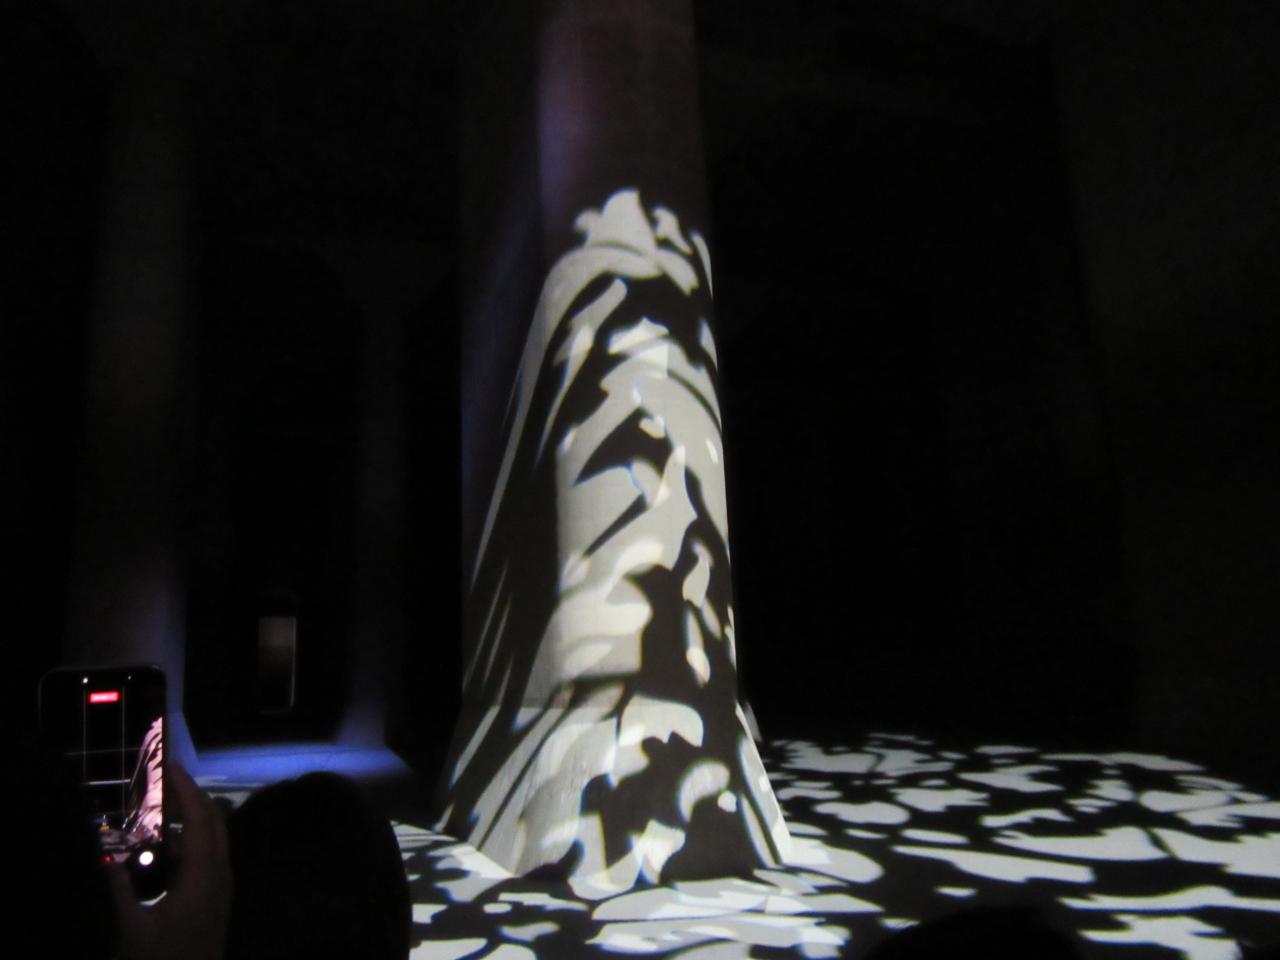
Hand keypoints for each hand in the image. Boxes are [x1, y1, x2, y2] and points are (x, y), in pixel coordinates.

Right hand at [106, 762, 231, 959]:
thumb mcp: (132, 929)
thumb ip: (116, 889)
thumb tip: (102, 853)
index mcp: (205, 874)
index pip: (199, 818)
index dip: (185, 789)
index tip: (168, 764)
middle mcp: (220, 873)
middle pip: (213, 821)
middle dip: (191, 795)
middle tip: (163, 778)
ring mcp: (221, 886)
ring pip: (213, 838)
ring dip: (192, 817)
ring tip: (160, 805)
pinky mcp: (215, 898)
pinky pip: (208, 856)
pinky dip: (190, 840)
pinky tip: (164, 845)